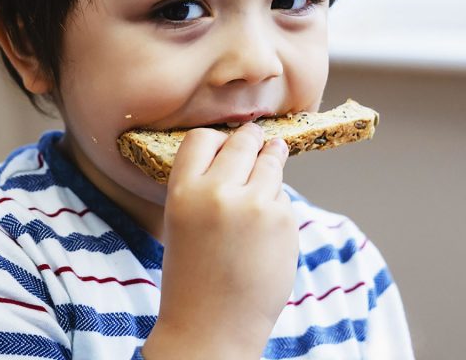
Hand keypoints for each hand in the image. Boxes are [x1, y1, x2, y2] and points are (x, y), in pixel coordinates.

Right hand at [143, 123, 297, 358]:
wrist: (211, 328)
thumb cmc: (193, 278)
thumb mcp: (182, 222)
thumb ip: (205, 187)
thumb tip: (244, 150)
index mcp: (183, 191)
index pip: (202, 138)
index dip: (217, 139)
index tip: (226, 141)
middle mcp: (218, 192)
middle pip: (243, 142)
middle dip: (253, 138)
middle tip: (259, 137)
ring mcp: (255, 205)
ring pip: (270, 162)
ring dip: (272, 159)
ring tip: (274, 155)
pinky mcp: (283, 221)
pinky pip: (283, 197)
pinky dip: (278, 205)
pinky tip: (266, 226)